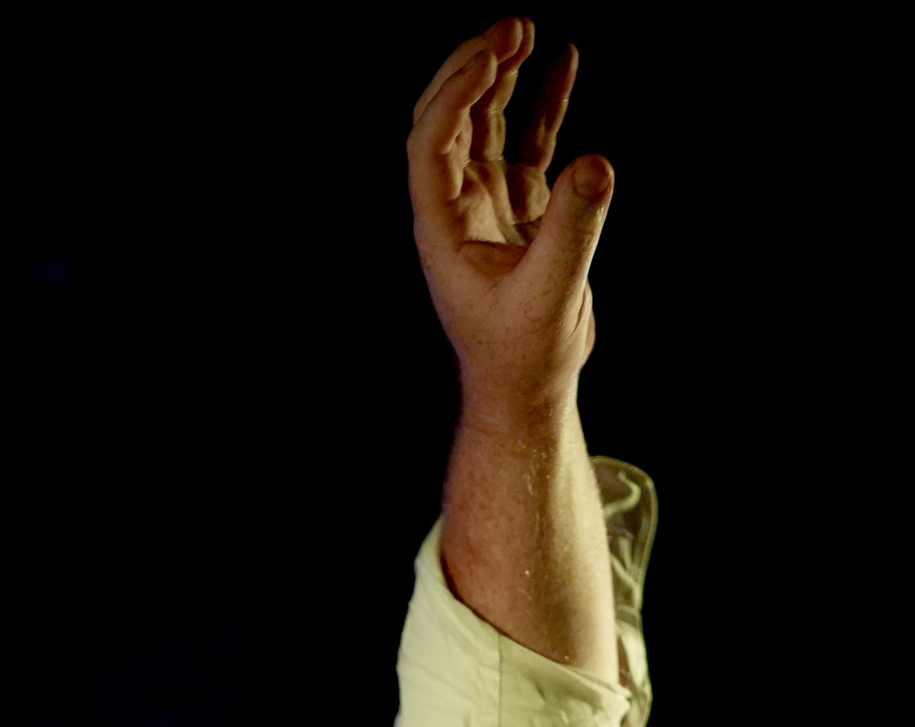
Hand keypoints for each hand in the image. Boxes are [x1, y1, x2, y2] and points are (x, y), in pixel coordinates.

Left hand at [408, 16, 611, 421]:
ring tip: (527, 29)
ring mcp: (487, 206)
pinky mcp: (521, 211)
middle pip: (449, 120)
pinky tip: (562, 60)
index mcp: (442, 227)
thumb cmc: (526, 354)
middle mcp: (456, 209)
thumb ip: (572, 230)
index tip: (493, 55)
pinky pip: (526, 143)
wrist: (530, 388)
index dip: (456, 93)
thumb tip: (597, 165)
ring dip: (500, 76)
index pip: (432, 142)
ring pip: (484, 125)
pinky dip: (540, 104)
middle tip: (513, 27)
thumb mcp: (551, 294)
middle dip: (473, 69)